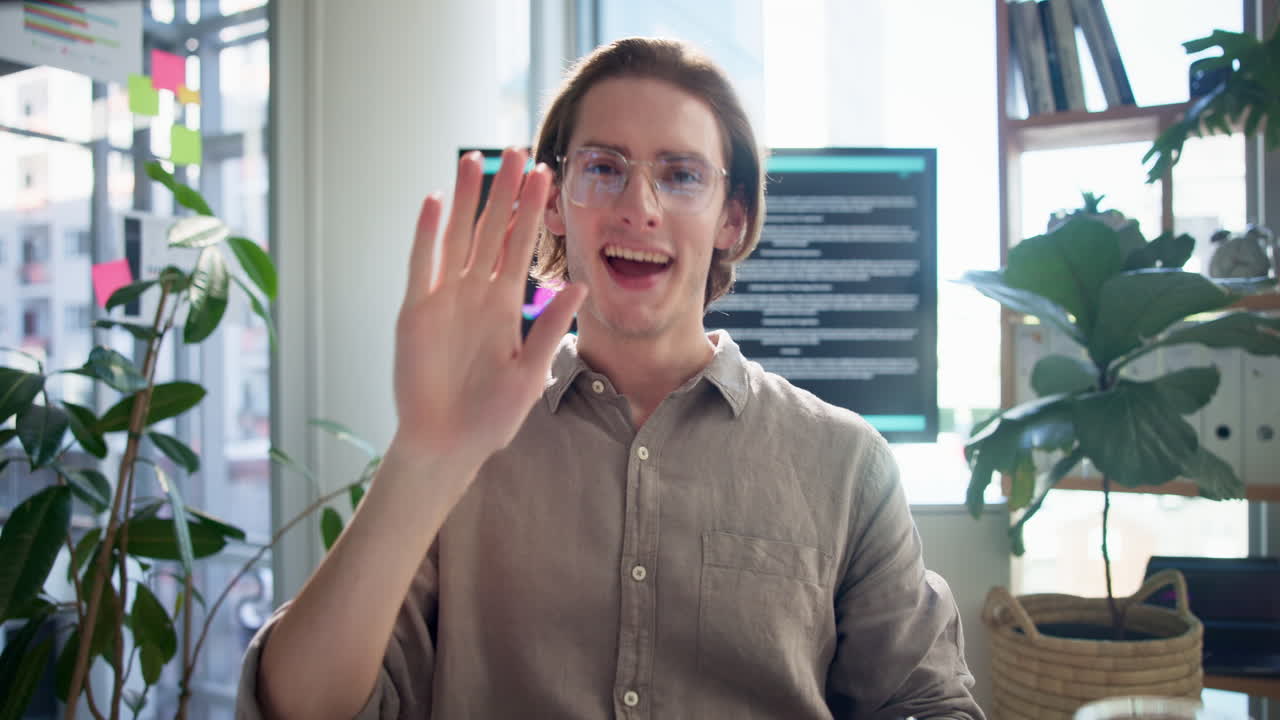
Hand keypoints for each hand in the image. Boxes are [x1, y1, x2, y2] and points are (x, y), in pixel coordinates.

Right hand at [391, 149, 586, 468]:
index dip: (532, 212)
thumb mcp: (530, 372)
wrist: (447, 445)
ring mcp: (444, 301)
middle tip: (516, 151)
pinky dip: (427, 235)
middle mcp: (475, 296)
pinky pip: (422, 265)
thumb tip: (581, 285)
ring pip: (456, 238)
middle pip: (490, 231)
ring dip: (464, 200)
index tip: (547, 175)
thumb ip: (550, 327)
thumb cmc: (490, 417)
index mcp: (506, 307)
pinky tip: (434, 202)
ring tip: (474, 161)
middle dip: (503, 193)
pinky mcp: (416, 313)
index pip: (521, 247)